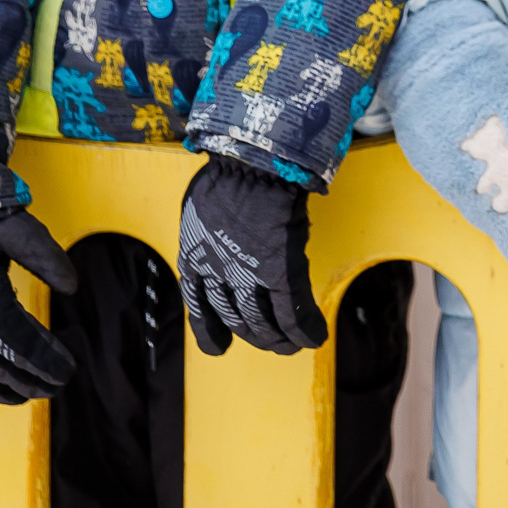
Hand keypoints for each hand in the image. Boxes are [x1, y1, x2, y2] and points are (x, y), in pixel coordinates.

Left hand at [176, 155, 328, 355]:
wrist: (253, 160)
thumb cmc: (231, 171)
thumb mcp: (203, 205)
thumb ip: (211, 229)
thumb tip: (226, 233)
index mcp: (194, 257)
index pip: (200, 307)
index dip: (210, 331)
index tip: (219, 347)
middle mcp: (217, 273)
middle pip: (236, 318)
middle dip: (254, 336)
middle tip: (270, 345)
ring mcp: (249, 274)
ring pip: (264, 321)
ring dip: (280, 339)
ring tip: (291, 346)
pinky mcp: (280, 270)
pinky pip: (293, 311)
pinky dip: (305, 329)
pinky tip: (314, 339)